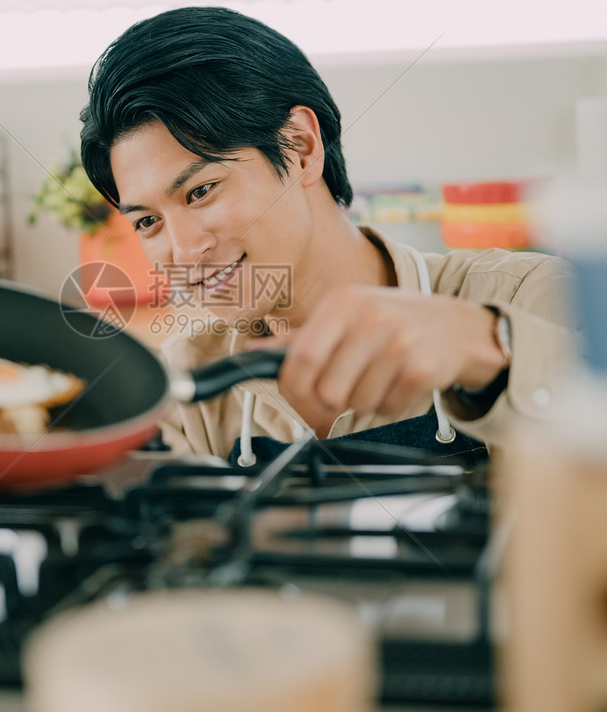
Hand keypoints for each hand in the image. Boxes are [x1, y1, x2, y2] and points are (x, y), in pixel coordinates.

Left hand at [250, 286, 505, 424]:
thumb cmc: (392, 321)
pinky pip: (386, 409)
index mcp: (342, 303)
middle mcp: (369, 318)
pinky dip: (389, 405)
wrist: (458, 325)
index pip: (300, 360)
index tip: (300, 394)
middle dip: (333, 399)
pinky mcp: (422, 368)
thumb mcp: (345, 316)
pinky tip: (400, 382)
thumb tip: (253, 352)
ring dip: (364, 402)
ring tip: (379, 377)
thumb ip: (299, 338)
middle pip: (326, 391)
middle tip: (349, 384)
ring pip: (356, 404)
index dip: (294, 388)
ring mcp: (398, 342)